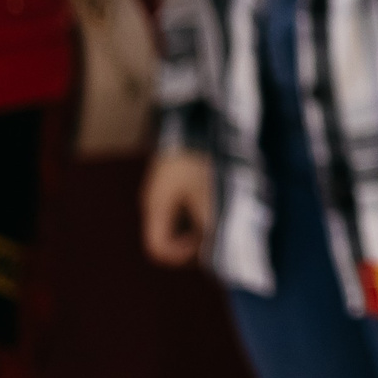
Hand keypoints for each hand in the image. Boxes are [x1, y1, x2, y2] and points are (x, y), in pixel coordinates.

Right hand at [142, 148, 217, 265]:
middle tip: (218, 230)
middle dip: (194, 240)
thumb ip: (208, 222)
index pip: (158, 248)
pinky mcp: (174, 181)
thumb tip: (214, 248)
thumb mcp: (205, 191)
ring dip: (200, 223)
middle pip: (169, 237)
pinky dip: (200, 209)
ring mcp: (163, 191)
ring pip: (179, 222)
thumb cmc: (196, 156)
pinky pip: (184, 206)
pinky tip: (218, 197)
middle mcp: (155, 202)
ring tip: (221, 212)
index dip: (180, 255)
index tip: (203, 242)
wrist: (192, 121)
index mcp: (156, 207)